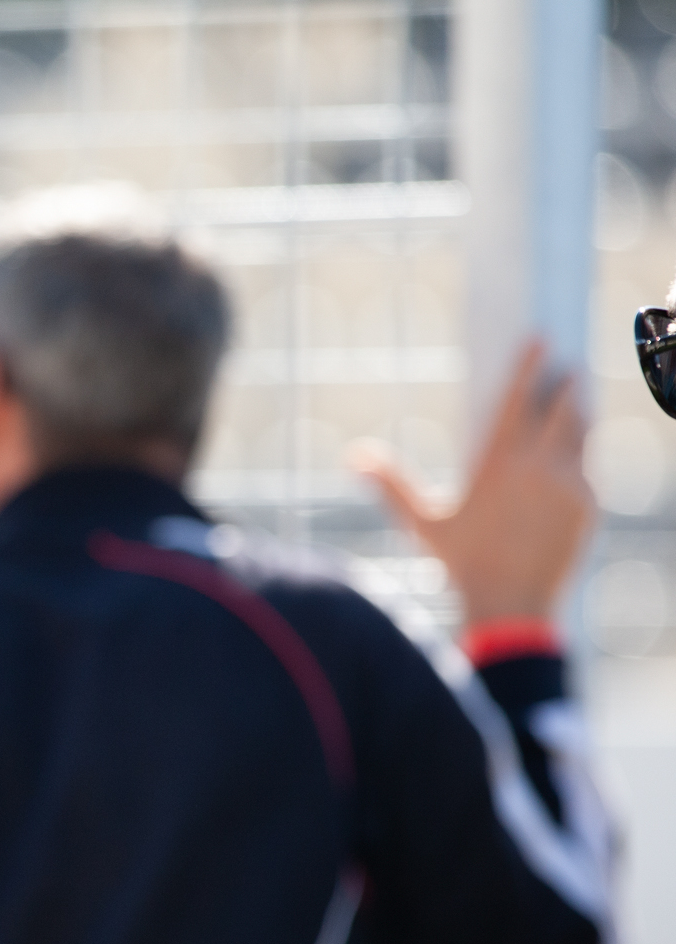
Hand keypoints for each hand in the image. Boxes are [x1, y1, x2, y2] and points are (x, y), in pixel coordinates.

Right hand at [349, 341, 592, 626]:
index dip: (530, 365)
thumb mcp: (422, 522)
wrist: (511, 605)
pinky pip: (589, 466)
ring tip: (574, 399)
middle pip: (563, 408)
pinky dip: (582, 452)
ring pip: (582, 434)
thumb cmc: (461, 563)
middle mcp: (539, 468)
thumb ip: (390, 485)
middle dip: (566, 385)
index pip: (519, 400)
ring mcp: (570, 485)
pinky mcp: (589, 505)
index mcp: (498, 464)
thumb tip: (354, 455)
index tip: (542, 338)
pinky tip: (575, 448)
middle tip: (566, 368)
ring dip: (578, 413)